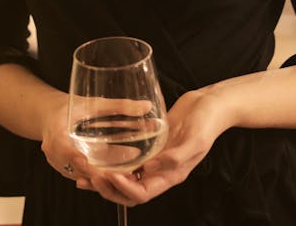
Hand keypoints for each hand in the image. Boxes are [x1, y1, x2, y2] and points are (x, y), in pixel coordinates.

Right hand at [42, 95, 162, 191]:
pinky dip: (100, 176)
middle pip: (75, 168)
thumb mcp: (92, 103)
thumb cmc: (68, 107)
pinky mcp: (67, 170)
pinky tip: (122, 175)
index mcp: (56, 133)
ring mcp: (59, 164)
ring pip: (82, 176)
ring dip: (102, 177)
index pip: (63, 148)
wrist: (50, 116)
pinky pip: (84, 176)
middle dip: (98, 173)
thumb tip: (147, 106)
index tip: (87, 162)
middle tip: (122, 174)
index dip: (75, 157)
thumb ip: (119, 106)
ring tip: (128, 176)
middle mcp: (54, 153)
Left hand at [83, 88, 232, 206]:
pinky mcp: (151, 145)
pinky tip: (97, 156)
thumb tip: (150, 169)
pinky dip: (113, 162)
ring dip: (106, 180)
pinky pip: (128, 159)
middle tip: (91, 177)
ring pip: (126, 177)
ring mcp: (155, 159)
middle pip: (129, 191)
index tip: (110, 176)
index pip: (142, 193)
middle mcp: (161, 171)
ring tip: (84, 175)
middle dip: (108, 189)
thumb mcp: (195, 139)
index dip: (124, 189)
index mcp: (172, 175)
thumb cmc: (207, 121)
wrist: (211, 103)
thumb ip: (175, 156)